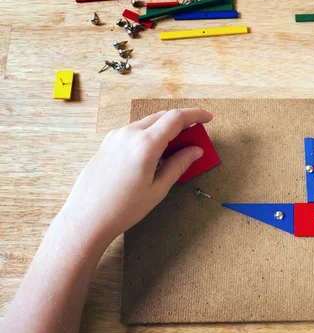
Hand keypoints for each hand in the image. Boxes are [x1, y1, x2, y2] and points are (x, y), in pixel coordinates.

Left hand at [58, 108, 212, 245]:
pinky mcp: (107, 143)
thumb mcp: (158, 188)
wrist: (87, 217)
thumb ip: (179, 165)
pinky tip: (156, 151)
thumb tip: (195, 151)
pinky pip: (134, 130)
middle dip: (182, 121)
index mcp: (145, 144)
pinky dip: (150, 133)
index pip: (176, 118)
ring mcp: (116, 136)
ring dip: (165, 127)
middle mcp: (129, 134)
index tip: (208, 117)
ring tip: (178, 144)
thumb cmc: (123, 208)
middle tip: (196, 133)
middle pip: (162, 116)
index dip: (195, 115)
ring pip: (148, 122)